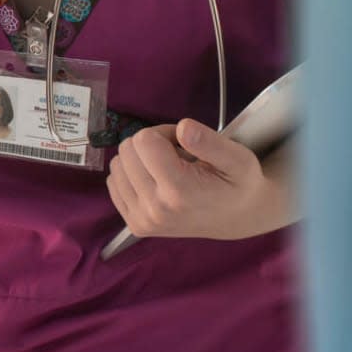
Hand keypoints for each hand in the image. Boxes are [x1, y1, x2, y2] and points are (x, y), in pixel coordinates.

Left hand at [106, 120, 290, 241]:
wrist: (238, 218)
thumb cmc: (239, 184)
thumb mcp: (238, 158)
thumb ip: (210, 142)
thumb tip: (182, 127)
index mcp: (179, 191)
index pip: (143, 140)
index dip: (164, 132)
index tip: (183, 143)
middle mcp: (156, 209)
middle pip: (127, 150)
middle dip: (151, 144)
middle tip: (178, 156)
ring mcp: (142, 220)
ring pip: (117, 165)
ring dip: (140, 160)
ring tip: (169, 170)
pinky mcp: (135, 225)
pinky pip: (113, 183)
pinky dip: (132, 175)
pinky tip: (156, 181)